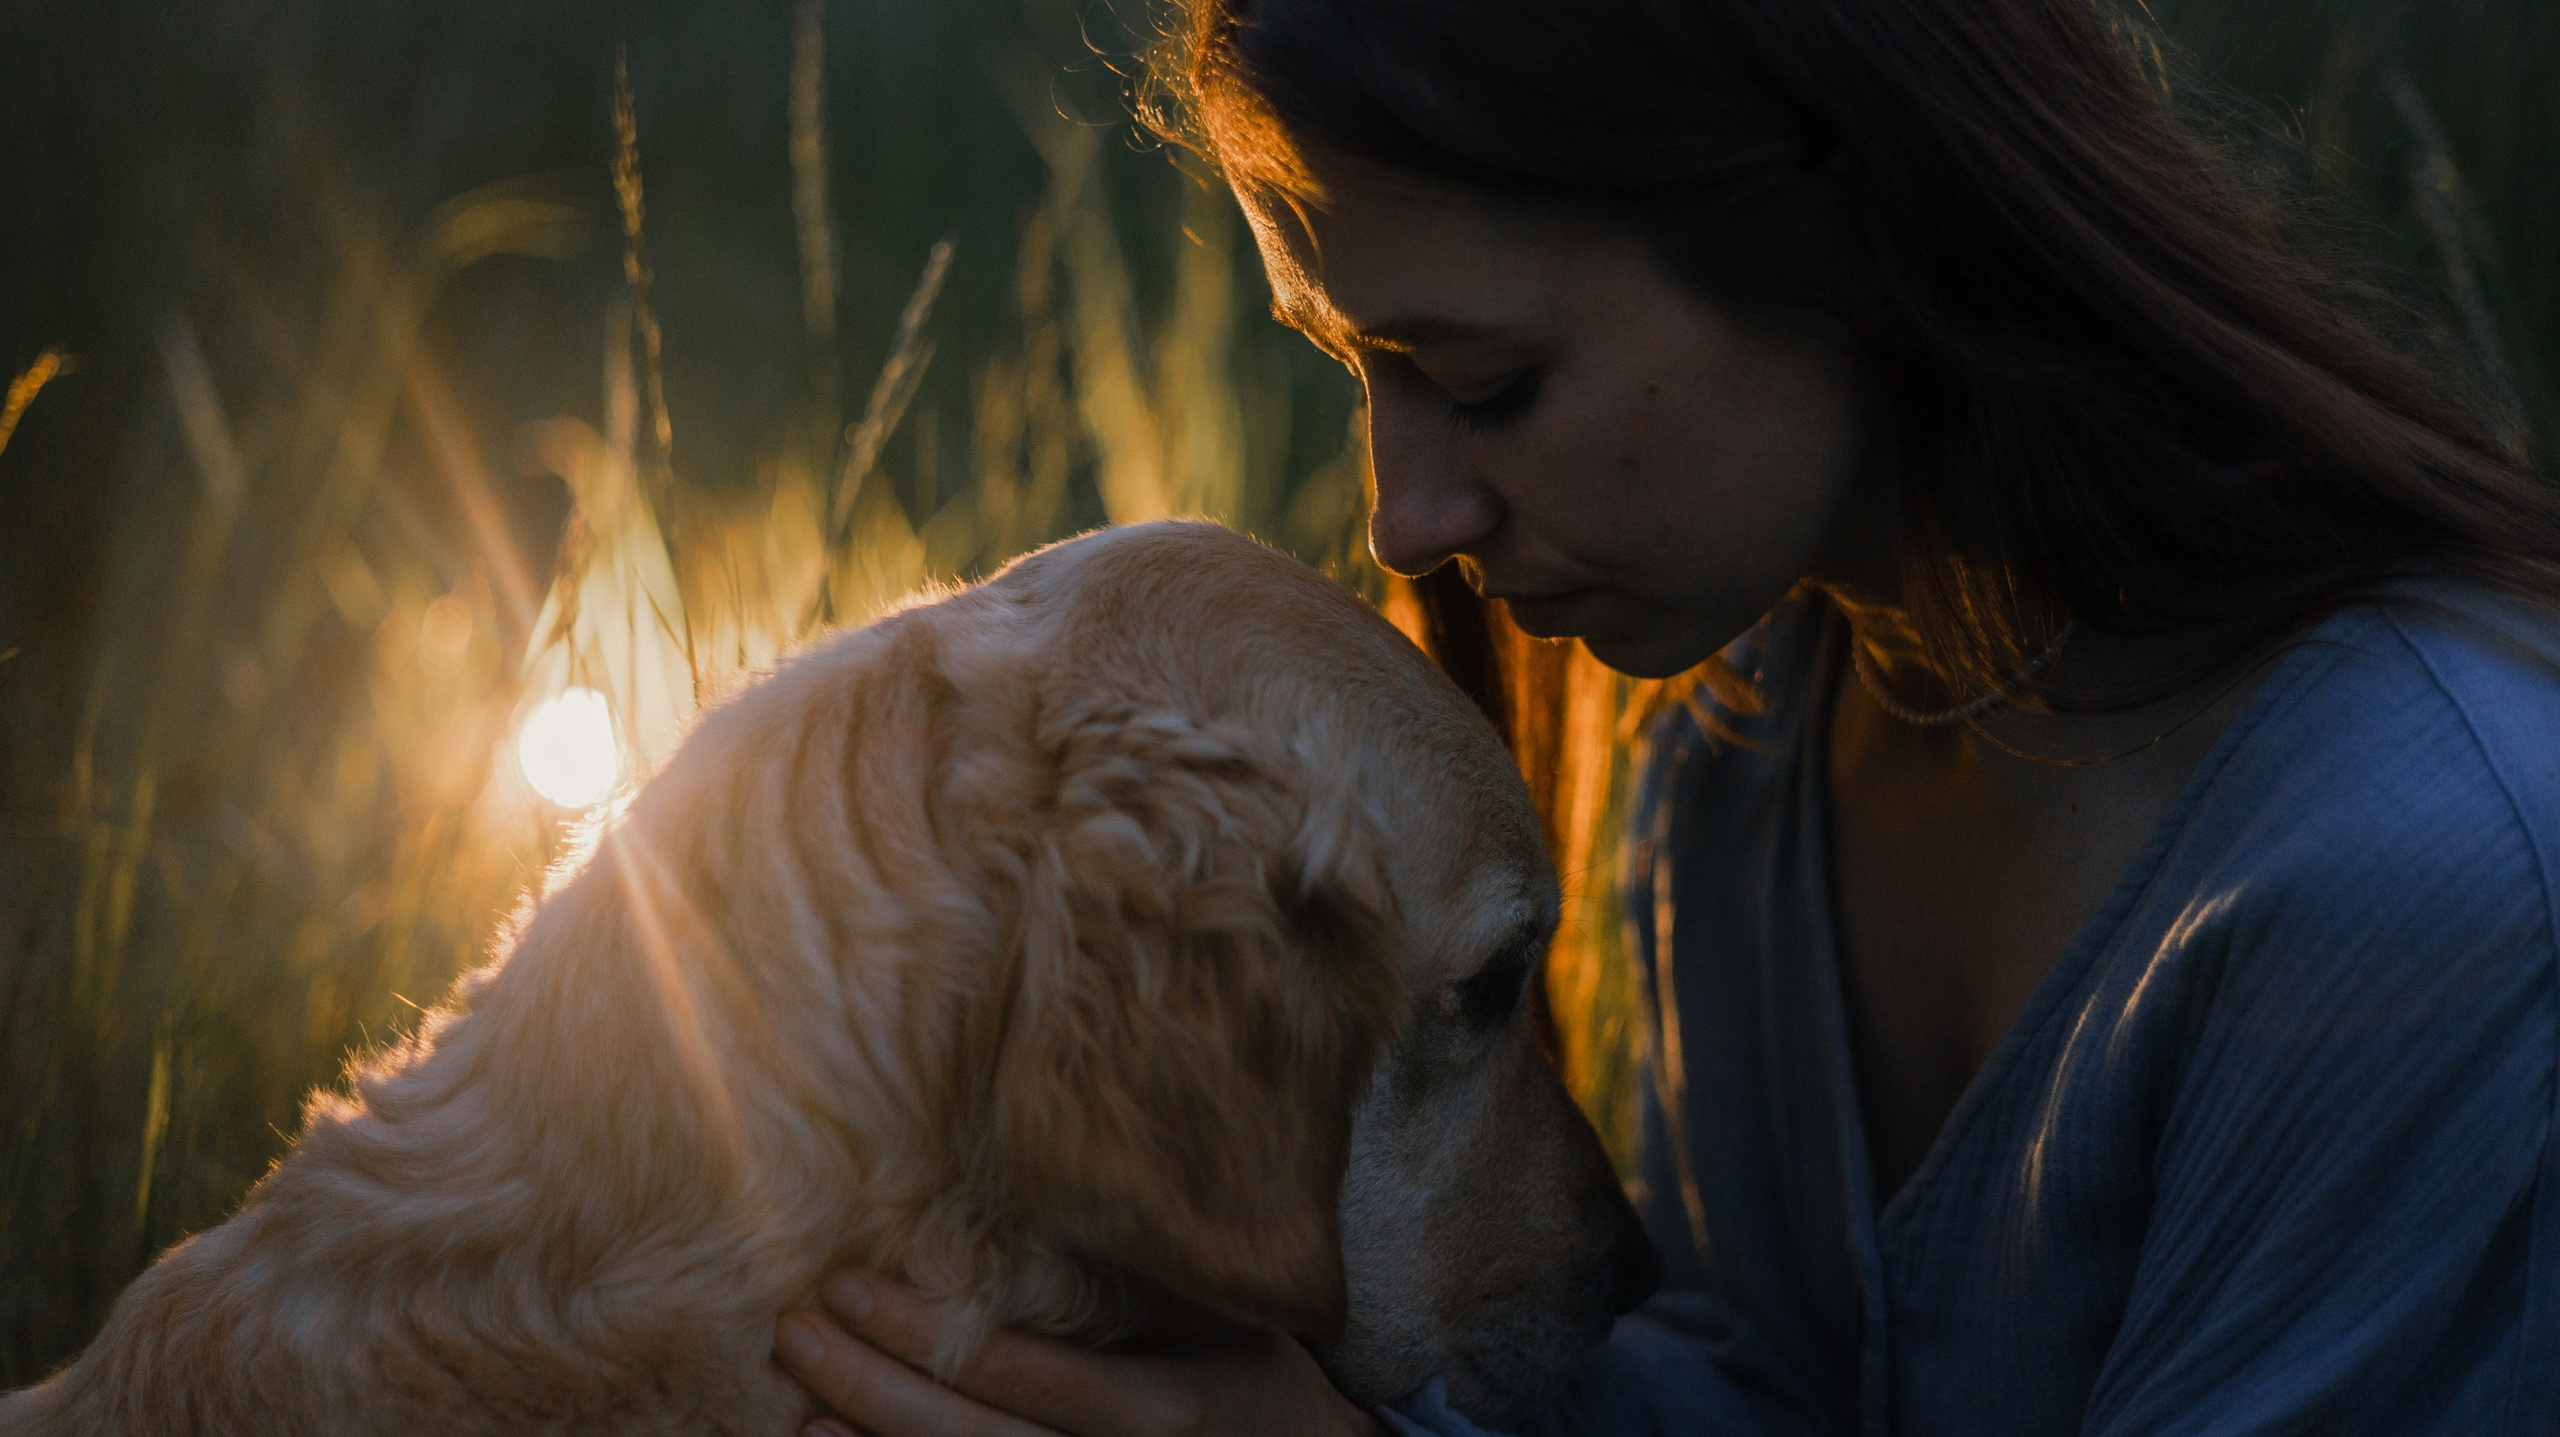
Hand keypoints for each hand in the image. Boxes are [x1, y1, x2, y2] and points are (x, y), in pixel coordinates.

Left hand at [772, 1272, 1386, 1436]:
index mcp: (1155, 1408)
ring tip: (799, 1412)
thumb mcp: (1218, 1314)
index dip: (918, 1332)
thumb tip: (1033, 1190)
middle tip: (795, 1335)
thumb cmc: (1258, 1379)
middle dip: (870, 1388)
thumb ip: (1133, 1271)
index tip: (845, 1286)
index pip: (1010, 1370)